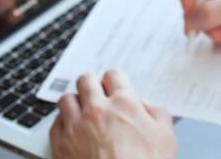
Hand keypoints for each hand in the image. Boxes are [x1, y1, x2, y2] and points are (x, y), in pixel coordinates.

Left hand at [49, 70, 175, 158]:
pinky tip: (71, 131)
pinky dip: (62, 124)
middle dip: (91, 85)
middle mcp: (96, 110)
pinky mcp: (60, 146)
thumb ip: (157, 113)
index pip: (113, 75)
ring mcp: (75, 127)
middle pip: (85, 80)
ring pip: (65, 99)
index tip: (114, 88)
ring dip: (74, 102)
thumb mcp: (166, 137)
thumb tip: (145, 107)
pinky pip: (55, 123)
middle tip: (95, 94)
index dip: (115, 81)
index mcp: (124, 104)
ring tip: (80, 111)